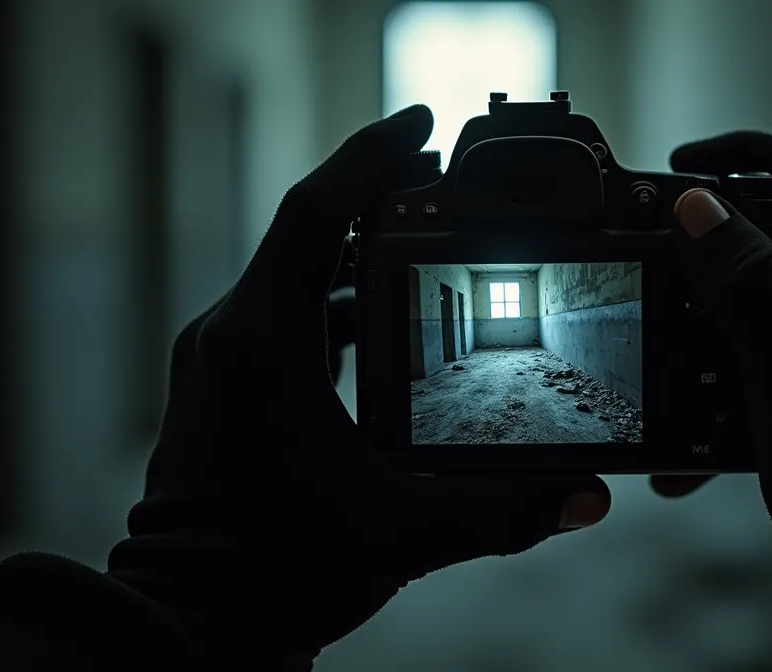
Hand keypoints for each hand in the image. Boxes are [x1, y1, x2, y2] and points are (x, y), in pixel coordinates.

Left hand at [106, 105, 610, 667]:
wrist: (186, 625)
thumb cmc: (272, 575)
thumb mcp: (401, 537)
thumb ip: (501, 511)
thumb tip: (585, 498)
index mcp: (263, 345)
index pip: (316, 215)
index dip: (371, 160)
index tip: (424, 127)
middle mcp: (231, 337)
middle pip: (307, 234)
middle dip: (377, 201)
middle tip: (442, 179)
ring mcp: (220, 361)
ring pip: (294, 277)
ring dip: (357, 257)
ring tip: (425, 243)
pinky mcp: (223, 388)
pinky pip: (284, 318)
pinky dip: (336, 305)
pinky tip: (385, 324)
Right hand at [657, 132, 771, 669]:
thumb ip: (754, 292)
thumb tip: (700, 208)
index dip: (750, 157)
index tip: (681, 166)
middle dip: (708, 255)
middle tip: (646, 261)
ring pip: (755, 326)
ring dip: (698, 343)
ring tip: (649, 361)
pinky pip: (750, 394)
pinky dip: (709, 416)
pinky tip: (678, 459)